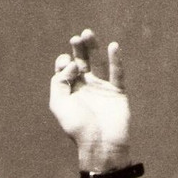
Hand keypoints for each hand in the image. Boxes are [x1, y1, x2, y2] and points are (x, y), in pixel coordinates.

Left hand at [49, 28, 130, 170]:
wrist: (101, 144)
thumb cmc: (78, 128)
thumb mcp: (59, 104)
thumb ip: (59, 82)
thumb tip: (72, 64)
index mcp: (69, 92)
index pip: (65, 69)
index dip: (64, 62)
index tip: (67, 66)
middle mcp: (85, 88)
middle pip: (81, 62)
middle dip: (78, 49)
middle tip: (76, 37)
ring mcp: (102, 89)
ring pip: (98, 63)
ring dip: (93, 48)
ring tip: (88, 33)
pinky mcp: (117, 93)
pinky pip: (118, 73)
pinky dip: (116, 60)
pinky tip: (113, 46)